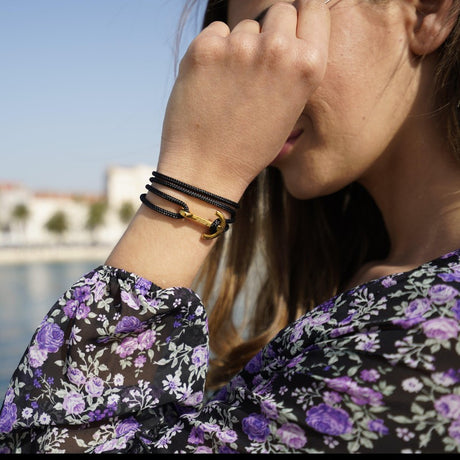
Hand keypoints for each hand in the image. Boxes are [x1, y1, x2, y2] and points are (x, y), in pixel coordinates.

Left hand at [158, 0, 330, 200]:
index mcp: (308, 65)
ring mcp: (240, 46)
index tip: (291, 27)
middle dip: (271, 31)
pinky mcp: (205, 48)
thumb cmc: (251, 145)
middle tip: (258, 66)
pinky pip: (216, 33)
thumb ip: (295, 65)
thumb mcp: (291, 109)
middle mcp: (279, 49)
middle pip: (280, 12)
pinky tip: (212, 83)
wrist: (208, 168)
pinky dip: (215, 51)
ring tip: (232, 86)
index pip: (314, 8)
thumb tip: (287, 32)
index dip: (301, 17)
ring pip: (245, 26)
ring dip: (241, 46)